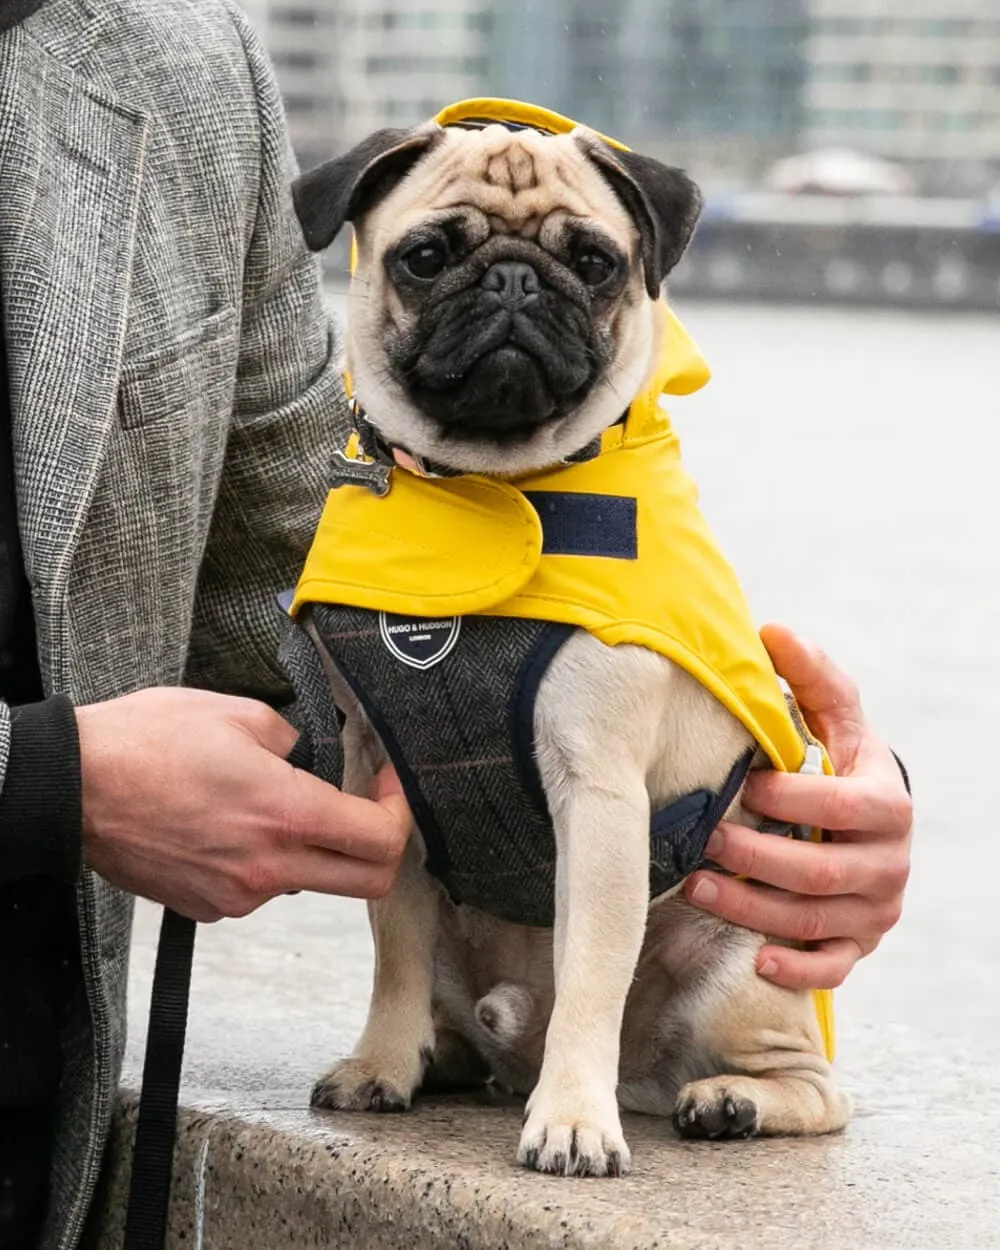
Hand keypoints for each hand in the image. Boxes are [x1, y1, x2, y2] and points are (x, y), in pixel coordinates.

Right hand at [77, 688, 409, 921]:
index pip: (381, 841)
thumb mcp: (237, 713)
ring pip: (309, 881)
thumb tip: (309, 757)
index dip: (399, 810)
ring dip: (313, 848)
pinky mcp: (208, 908)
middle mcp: (269, 867)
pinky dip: (265, 860)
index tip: (388, 784)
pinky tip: (231, 825)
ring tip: (272, 802)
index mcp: (286, 815)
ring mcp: (238, 895)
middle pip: (365, 881)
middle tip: (365, 806)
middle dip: (379, 844)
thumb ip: (292, 738)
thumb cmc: (144, 744)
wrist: (72, 789)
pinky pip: (260, 889)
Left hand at [683, 624, 911, 989]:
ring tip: (694, 887)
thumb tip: (773, 630)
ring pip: (812, 921)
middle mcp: (888, 863)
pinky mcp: (857, 944)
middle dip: (755, 857)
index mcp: (886, 804)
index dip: (788, 799)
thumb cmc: (841, 763)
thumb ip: (811, 676)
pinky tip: (756, 959)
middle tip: (703, 839)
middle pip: (819, 872)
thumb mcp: (837, 717)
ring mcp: (875, 910)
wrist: (869, 822)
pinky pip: (830, 967)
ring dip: (750, 908)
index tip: (741, 785)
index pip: (837, 807)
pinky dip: (795, 970)